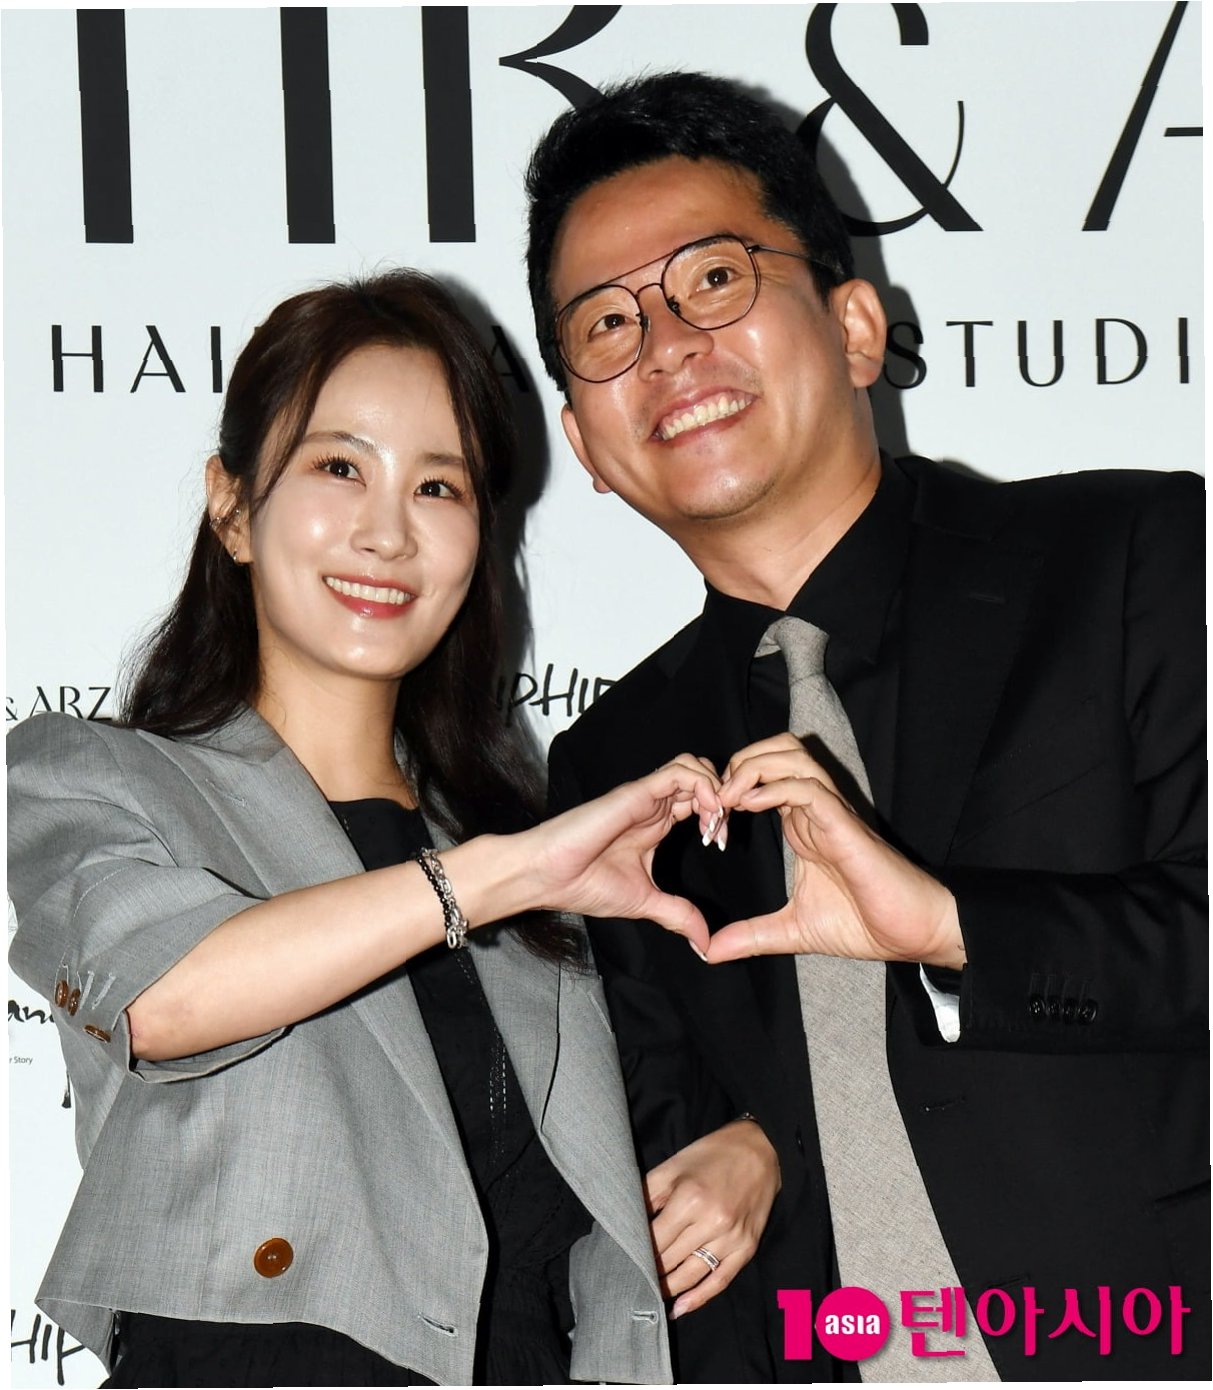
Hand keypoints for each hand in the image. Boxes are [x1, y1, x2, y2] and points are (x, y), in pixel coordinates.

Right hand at [531, 755, 721, 952]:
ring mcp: (646, 797)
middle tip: (721, 832)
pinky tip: (705, 816)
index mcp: (655, 825)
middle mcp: (653, 806)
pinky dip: (703, 787)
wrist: (547, 877)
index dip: (718, 816)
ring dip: (715, 789)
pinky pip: (680, 772)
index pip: (698, 802)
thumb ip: (678, 915)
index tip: (720, 844)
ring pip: (694, 767)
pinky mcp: (637, 792)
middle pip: (702, 779)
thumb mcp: (645, 902)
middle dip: (724, 800)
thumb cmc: (583, 885)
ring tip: (714, 821)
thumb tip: (705, 943)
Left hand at [645, 1117, 779, 1318]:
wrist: (761, 1150)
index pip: (655, 1239)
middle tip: (631, 1279)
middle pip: (670, 1259)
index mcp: (689, 1198)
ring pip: (691, 1275)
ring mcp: (731, 1238)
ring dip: (668, 1288)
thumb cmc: (712, 1154)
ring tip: (649, 1294)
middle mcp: (711, 1222)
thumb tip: (626, 1217)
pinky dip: (698, 1298)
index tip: (622, 1259)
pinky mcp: (747, 1248)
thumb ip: (648, 1192)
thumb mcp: (674, 1165)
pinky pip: (720, 1280)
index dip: (636, 1251)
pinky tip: (680, 1307)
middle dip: (649, 1270)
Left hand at [709, 734, 964, 967]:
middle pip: (776, 751)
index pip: (762, 778)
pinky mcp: (845, 825)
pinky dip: (776, 787)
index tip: (707, 819)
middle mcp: (815, 811)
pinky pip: (809, 788)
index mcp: (801, 827)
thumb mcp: (792, 931)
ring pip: (792, 758)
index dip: (729, 787)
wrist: (913, 933)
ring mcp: (831, 814)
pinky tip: (750, 805)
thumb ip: (751, 937)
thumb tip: (711, 952)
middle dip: (739, 763)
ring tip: (728, 798)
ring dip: (754, 768)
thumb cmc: (864, 924)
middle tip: (713, 800)